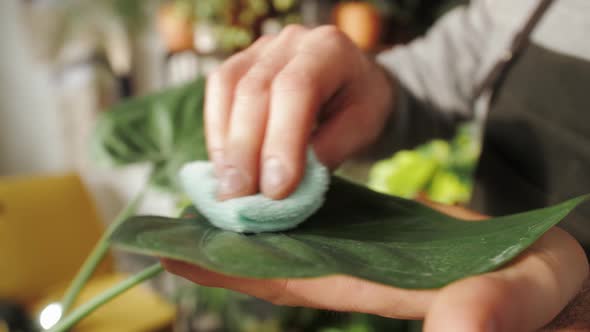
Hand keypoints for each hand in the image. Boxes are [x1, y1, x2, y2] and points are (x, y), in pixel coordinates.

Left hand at [163, 207, 589, 330]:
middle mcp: (369, 271)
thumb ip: (496, 313)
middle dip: (228, 246)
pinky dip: (298, 208)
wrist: (554, 277)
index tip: (182, 256)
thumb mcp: (530, 297)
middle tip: (171, 228)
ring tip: (207, 202)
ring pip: (304, 236)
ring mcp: (377, 252)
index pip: (298, 279)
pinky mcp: (391, 235)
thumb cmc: (544, 290)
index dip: (241, 269)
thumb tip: (459, 329)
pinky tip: (274, 191)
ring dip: (257, 221)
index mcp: (386, 285)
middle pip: (284, 260)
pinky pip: (332, 219)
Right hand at [205, 25, 394, 199]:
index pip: (296, 89)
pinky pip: (217, 91)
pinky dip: (217, 132)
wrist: (352, 82)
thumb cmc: (359, 106)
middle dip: (246, 150)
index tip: (276, 189)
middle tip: (241, 197)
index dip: (281, 140)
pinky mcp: (241, 63)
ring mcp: (261, 48)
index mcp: (330, 49)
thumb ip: (329, 150)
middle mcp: (291, 41)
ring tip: (230, 187)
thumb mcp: (362, 129)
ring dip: (226, 144)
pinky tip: (224, 166)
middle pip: (255, 90)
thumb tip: (285, 184)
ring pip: (229, 88)